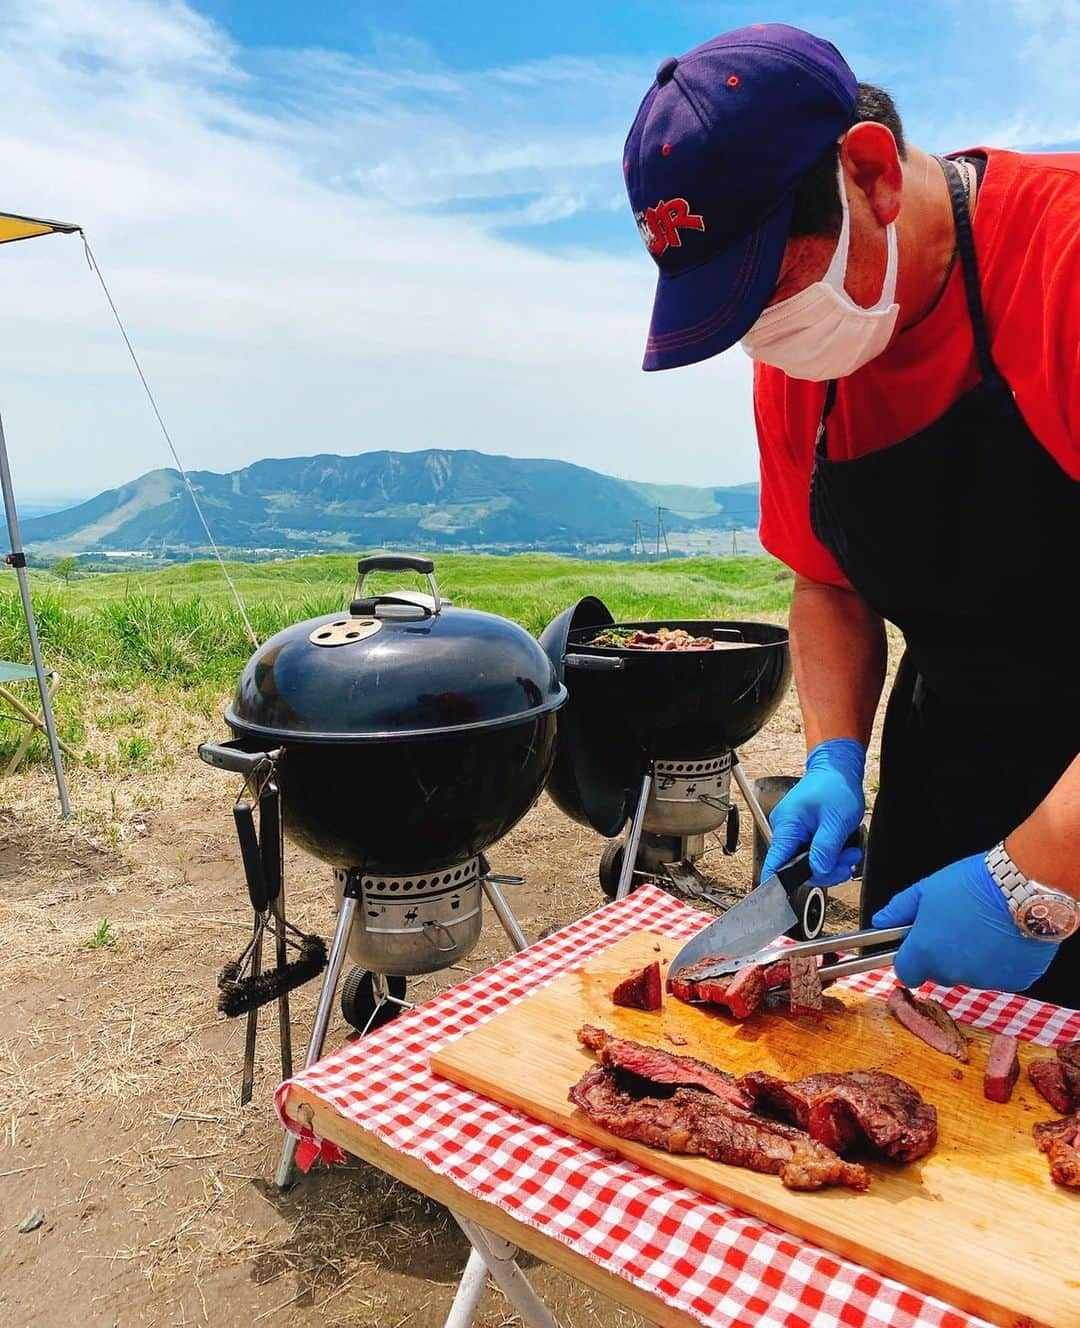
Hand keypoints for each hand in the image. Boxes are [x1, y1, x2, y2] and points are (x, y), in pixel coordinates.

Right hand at [760, 738, 864, 885]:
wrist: (837, 769)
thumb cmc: (835, 786)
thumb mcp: (837, 820)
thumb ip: (826, 848)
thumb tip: (818, 870)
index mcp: (788, 826)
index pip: (775, 862)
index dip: (776, 883)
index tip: (778, 900)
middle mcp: (786, 830)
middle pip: (797, 868)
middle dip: (826, 869)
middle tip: (847, 861)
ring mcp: (794, 832)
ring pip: (808, 863)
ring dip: (832, 863)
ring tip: (850, 852)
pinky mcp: (803, 833)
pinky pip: (813, 854)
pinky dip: (829, 855)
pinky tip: (842, 848)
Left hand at [872, 852, 1058, 991]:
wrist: (1024, 887)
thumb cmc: (972, 884)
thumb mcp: (926, 889)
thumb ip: (899, 909)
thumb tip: (879, 922)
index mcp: (925, 952)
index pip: (906, 972)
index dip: (911, 959)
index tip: (919, 947)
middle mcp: (952, 972)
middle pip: (940, 974)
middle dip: (944, 957)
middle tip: (958, 928)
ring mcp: (984, 980)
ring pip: (971, 976)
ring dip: (973, 960)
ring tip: (985, 929)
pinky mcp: (1015, 982)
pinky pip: (1001, 977)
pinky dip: (1001, 963)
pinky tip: (1006, 938)